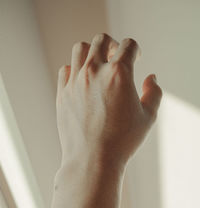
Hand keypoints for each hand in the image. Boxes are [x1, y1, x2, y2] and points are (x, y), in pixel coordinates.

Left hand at [56, 33, 161, 167]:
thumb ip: (154, 93)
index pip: (128, 45)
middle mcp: (95, 72)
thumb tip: (151, 78)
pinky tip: (82, 81)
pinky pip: (65, 70)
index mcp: (119, 74)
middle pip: (101, 40)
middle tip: (116, 57)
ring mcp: (75, 82)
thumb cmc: (122, 141)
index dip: (135, 50)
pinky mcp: (62, 93)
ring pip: (80, 49)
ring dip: (91, 52)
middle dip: (112, 44)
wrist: (92, 160)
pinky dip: (75, 70)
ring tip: (97, 65)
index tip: (136, 60)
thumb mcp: (148, 117)